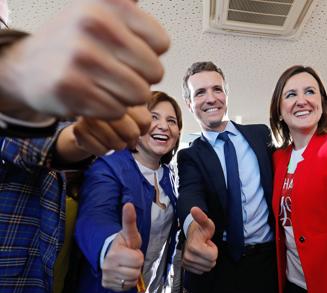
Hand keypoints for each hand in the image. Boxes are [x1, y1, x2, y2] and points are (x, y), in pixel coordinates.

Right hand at [0, 0, 168, 119]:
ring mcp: (81, 56)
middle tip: (118, 72)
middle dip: (141, 78)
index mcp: (109, 4)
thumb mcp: (102, 10)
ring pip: (139, 94)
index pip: (161, 43)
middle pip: (155, 72)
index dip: (149, 54)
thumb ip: (128, 2)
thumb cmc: (75, 42)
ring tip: (106, 85)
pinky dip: (109, 109)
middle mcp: (94, 24)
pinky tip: (92, 96)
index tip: (128, 52)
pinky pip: (118, 111)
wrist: (28, 67)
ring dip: (127, 97)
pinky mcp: (71, 87)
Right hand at [72, 105, 150, 155]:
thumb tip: (141, 130)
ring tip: (114, 138)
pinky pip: (102, 150)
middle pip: (132, 133)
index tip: (136, 126)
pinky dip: (104, 150)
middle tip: (126, 137)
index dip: (143, 129)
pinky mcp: (79, 130)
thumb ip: (143, 118)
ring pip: (117, 143)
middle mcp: (102, 100)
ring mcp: (89, 115)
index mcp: (120, 93)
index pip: (144, 121)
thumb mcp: (134, 112)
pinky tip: (100, 141)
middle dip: (132, 140)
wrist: (87, 123)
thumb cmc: (115, 118)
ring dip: (119, 146)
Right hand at [101, 203, 143, 291]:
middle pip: (136, 271)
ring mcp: (107, 276)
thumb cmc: (123, 243)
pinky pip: (126, 287)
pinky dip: (127, 282)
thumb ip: (130, 220)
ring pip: (132, 280)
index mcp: (115, 253)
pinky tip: (122, 273)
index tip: (132, 251)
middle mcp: (108, 266)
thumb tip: (128, 205)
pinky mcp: (107, 284)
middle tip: (130, 259)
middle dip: (136, 265)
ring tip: (126, 266)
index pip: (138, 260)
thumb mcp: (130, 233)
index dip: (138, 255)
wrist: (109, 253)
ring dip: (133, 274)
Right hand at [183, 207, 217, 274]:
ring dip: (207, 260)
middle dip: (211, 255)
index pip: (213, 257)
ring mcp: (186, 262)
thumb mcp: (206, 223)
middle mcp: (187, 257)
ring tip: (202, 250)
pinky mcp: (186, 266)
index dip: (213, 249)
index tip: (207, 242)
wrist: (191, 234)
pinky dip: (202, 264)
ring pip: (206, 268)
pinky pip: (200, 271)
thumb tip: (194, 209)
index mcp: (193, 247)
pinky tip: (199, 256)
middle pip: (210, 264)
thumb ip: (202, 217)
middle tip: (205, 246)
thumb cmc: (201, 229)